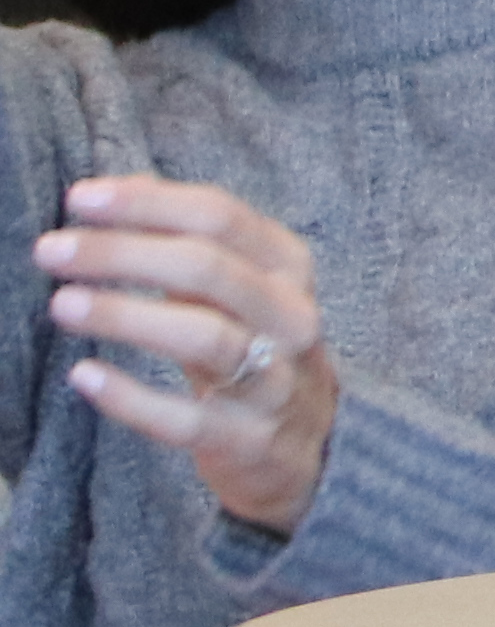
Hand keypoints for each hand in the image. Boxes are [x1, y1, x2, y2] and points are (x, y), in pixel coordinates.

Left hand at [40, 175, 338, 535]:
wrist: (310, 440)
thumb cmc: (257, 343)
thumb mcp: (239, 285)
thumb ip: (187, 237)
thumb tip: (122, 186)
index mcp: (287, 266)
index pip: (219, 217)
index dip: (147, 203)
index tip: (79, 198)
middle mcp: (290, 316)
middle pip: (209, 269)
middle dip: (124, 253)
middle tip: (52, 249)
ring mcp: (274, 379)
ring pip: (205, 337)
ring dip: (128, 316)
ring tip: (63, 304)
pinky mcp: (245, 438)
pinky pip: (185, 419)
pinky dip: (132, 397)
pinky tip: (84, 376)